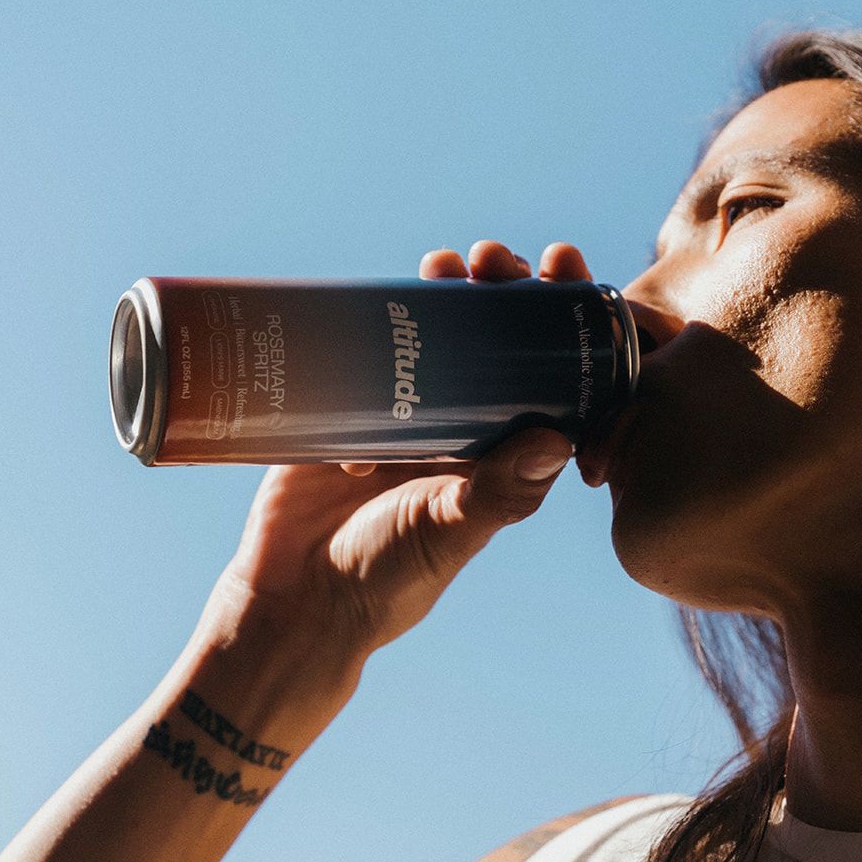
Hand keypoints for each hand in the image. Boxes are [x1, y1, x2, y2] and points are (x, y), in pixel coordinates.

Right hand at [199, 241, 595, 665]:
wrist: (294, 601)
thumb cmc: (387, 581)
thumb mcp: (447, 533)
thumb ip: (497, 495)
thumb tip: (558, 438)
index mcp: (507, 454)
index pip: (554, 374)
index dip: (567, 322)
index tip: (567, 273)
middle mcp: (466, 424)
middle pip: (499, 337)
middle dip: (505, 288)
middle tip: (495, 260)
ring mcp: (408, 409)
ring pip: (442, 330)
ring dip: (449, 288)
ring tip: (445, 265)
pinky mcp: (351, 403)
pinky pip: (374, 344)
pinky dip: (382, 312)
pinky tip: (387, 286)